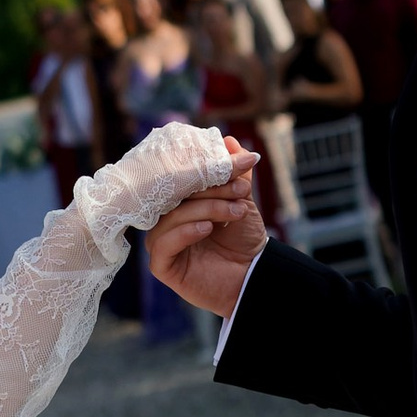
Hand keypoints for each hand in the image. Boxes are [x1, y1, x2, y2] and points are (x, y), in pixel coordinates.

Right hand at [146, 177, 268, 317]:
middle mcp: (166, 222)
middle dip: (210, 189)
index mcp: (179, 204)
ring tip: (234, 212)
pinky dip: (185, 232)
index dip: (205, 169)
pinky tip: (207, 228)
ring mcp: (162, 244)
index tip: (235, 163)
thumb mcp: (240, 200)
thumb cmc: (243, 240)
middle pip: (176, 197)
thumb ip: (233, 173)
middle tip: (240, 189)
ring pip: (171, 218)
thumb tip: (230, 140)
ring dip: (205, 209)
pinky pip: (163, 245)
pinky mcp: (162, 267)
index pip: (181, 180)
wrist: (254, 275)